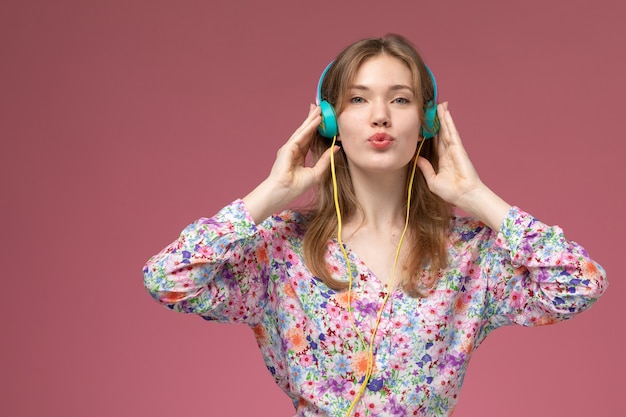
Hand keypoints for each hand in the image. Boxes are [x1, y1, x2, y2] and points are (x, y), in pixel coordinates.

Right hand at [243, 104, 337, 222]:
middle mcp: (293, 150)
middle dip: (312, 120)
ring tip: (319, 109)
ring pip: (303, 131)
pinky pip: (301, 136)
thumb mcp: (316, 172)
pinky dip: (309, 128)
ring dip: (311, 120)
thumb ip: (325, 160)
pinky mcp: (288, 148)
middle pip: (305, 132)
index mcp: (298, 156)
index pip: (309, 139)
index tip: (322, 120)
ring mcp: (289, 148)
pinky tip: (316, 120)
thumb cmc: (296, 186)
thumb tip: (336, 148)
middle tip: (319, 108)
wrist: (283, 192)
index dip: (315, 129)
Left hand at [417, 102, 510, 229]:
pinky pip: (452, 132)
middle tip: (433, 108)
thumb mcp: (433, 180)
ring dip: (443, 117)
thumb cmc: (451, 192)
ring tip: (440, 105)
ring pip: (446, 129)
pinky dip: (449, 122)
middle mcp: (448, 152)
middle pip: (441, 132)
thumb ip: (425, 168)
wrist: (464, 195)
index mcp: (442, 160)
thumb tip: (417, 158)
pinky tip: (446, 113)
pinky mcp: (459, 148)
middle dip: (437, 120)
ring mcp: (454, 149)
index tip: (426, 123)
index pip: (435, 142)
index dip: (431, 132)